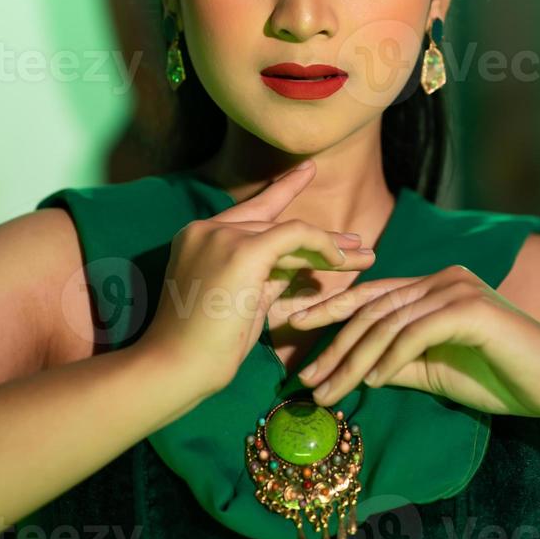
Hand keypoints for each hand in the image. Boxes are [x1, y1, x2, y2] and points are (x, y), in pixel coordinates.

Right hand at [138, 160, 375, 400]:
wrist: (175, 367)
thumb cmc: (204, 346)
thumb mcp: (240, 300)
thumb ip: (267, 276)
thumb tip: (303, 265)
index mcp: (199, 237)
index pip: (250, 209)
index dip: (282, 190)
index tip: (307, 171)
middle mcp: (207, 228)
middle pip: (274, 223)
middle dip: (320, 237)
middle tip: (356, 244)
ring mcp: (222, 236)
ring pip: (288, 230)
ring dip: (330, 246)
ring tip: (364, 255)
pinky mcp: (242, 250)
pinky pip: (294, 235)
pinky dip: (321, 245)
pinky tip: (340, 262)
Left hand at [290, 265, 539, 419]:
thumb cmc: (500, 377)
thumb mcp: (434, 369)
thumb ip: (397, 362)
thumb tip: (352, 369)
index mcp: (430, 286)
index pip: (370, 295)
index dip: (330, 311)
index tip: (295, 333)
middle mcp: (440, 278)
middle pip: (372, 308)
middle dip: (331, 341)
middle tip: (302, 375)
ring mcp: (455, 288)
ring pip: (388, 322)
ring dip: (352, 359)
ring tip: (326, 390)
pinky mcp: (469, 308)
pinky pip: (416, 333)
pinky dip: (390, 359)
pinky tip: (370, 382)